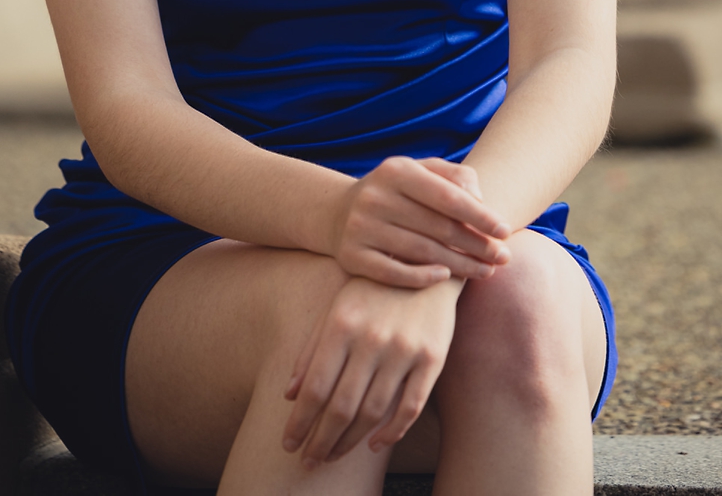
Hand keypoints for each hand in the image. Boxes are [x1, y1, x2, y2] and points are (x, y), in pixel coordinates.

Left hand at [282, 275, 458, 466]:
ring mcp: (405, 350)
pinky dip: (391, 432)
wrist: (425, 260)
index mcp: (341, 325)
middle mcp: (371, 340)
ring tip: (332, 455)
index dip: (300, 422)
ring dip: (349, 441)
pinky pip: (410, 407)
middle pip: (341, 406)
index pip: (314, 387)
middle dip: (320, 440)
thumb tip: (288, 394)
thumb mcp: (335, 308)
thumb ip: (311, 349)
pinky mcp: (433, 359)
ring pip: (373, 412)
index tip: (288, 444)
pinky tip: (373, 444)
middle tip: (307, 461)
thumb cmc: (370, 286)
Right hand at [329, 156, 511, 287]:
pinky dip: (422, 277)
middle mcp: (374, 196)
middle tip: (503, 258)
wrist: (339, 213)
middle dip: (476, 245)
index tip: (505, 232)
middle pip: (438, 227)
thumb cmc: (398, 193)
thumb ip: (455, 177)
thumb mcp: (422, 173)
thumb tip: (479, 200)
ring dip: (460, 265)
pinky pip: (393, 273)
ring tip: (486, 271)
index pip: (447, 196)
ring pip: (421, 252)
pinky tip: (445, 276)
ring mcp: (360, 227)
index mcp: (395, 171)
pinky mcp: (352, 255)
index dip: (480, 216)